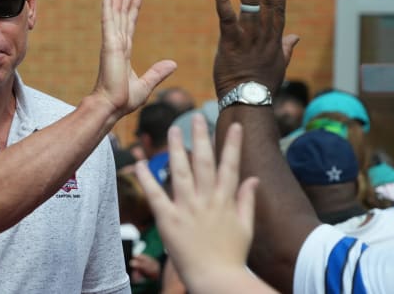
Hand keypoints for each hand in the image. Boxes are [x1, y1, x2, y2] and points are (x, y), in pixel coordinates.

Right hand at [92, 0, 175, 117]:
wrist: (111, 106)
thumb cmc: (123, 100)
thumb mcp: (146, 85)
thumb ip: (158, 72)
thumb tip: (173, 63)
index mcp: (124, 52)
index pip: (130, 24)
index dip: (133, 8)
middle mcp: (117, 44)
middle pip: (122, 13)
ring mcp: (112, 43)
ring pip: (116, 12)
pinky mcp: (109, 44)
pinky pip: (108, 20)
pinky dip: (108, 5)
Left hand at [135, 113, 258, 291]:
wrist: (217, 279)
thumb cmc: (232, 255)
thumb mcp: (246, 226)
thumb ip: (247, 199)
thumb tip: (254, 178)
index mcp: (225, 200)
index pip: (230, 165)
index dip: (232, 144)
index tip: (233, 124)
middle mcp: (207, 200)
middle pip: (204, 162)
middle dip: (201, 137)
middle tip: (196, 116)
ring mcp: (187, 209)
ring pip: (180, 172)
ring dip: (176, 149)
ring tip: (173, 130)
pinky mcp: (169, 220)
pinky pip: (156, 196)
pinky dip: (148, 178)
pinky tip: (140, 163)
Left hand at [212, 0, 298, 98]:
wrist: (247, 102)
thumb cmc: (261, 87)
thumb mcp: (279, 66)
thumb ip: (287, 48)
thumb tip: (296, 37)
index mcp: (275, 41)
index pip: (278, 10)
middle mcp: (263, 36)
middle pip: (265, 3)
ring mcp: (248, 39)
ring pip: (249, 6)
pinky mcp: (230, 43)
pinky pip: (226, 18)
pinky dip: (223, 1)